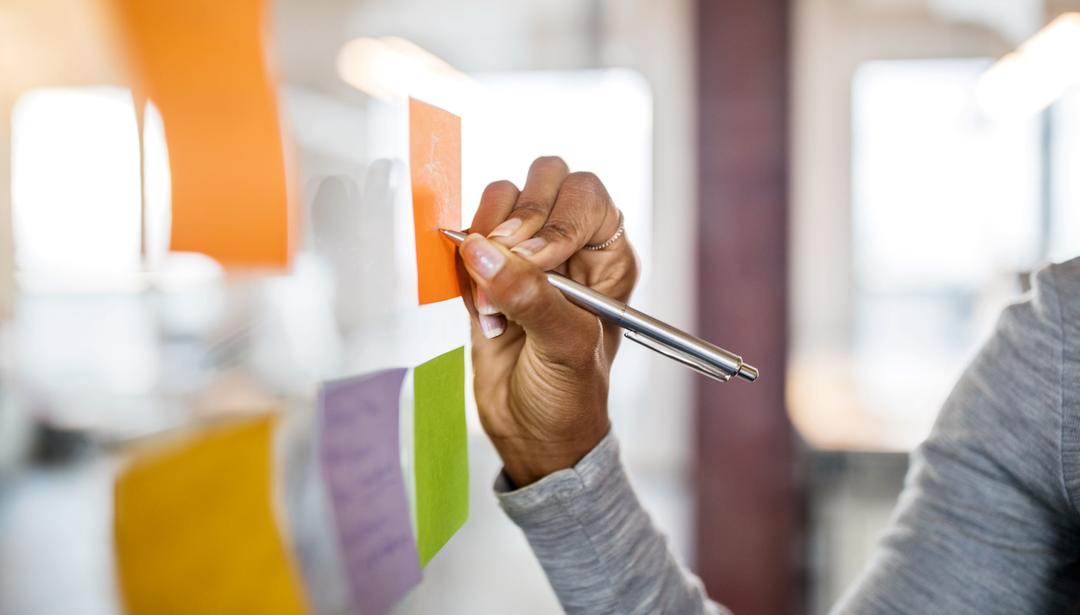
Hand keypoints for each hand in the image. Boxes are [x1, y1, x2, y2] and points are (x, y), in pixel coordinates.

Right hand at [456, 157, 637, 485]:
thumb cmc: (570, 398)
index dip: (558, 218)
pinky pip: (468, 239)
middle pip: (546, 180)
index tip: (534, 260)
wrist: (532, 436)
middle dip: (519, 218)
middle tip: (505, 260)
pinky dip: (465, 267)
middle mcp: (571, 246)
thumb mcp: (566, 348)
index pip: (587, 198)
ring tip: (495, 303)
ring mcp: (526, 255)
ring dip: (487, 245)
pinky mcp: (488, 270)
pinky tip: (483, 312)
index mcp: (608, 257)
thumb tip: (485, 253)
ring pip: (502, 201)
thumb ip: (531, 297)